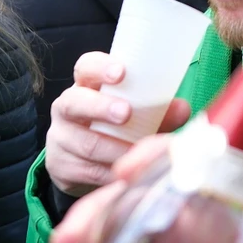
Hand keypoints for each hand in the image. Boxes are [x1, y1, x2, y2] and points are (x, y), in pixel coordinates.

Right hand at [45, 51, 190, 196]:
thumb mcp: (135, 116)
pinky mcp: (61, 167)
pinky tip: (127, 175)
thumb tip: (182, 109)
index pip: (86, 67)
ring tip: (137, 153)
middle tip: (125, 114)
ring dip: (116, 150)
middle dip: (101, 108)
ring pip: (86, 144)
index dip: (100, 68)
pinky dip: (112, 174)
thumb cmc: (116, 130)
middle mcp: (66, 108)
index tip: (121, 72)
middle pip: (74, 103)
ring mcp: (60, 138)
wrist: (85, 167)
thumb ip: (157, 111)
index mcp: (86, 86)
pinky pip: (88, 172)